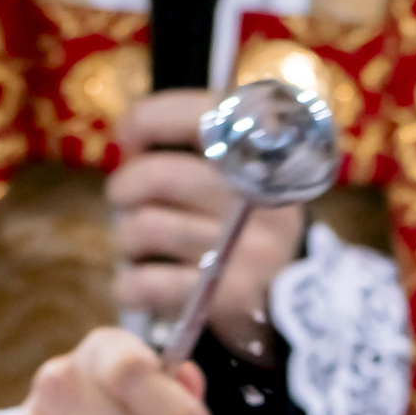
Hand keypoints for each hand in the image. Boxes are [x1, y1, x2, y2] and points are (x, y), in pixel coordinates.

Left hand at [110, 91, 304, 361]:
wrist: (292, 298)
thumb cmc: (243, 222)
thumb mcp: (241, 173)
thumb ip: (199, 143)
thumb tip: (129, 136)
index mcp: (265, 151)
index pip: (198, 116)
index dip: (147, 120)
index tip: (128, 137)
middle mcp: (261, 198)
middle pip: (161, 176)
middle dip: (124, 187)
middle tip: (123, 198)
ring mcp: (250, 251)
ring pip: (147, 228)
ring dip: (126, 237)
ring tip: (137, 245)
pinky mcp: (232, 297)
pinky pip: (149, 283)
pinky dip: (128, 286)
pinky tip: (135, 285)